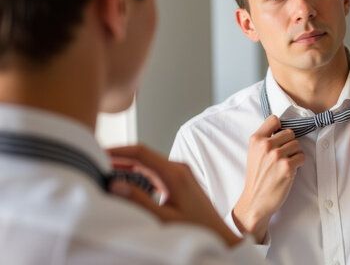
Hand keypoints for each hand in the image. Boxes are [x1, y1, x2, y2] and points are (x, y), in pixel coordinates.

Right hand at [106, 144, 241, 246]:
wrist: (218, 236)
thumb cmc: (196, 230)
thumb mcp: (164, 218)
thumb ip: (139, 201)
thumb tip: (115, 184)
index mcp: (175, 173)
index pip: (141, 152)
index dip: (118, 150)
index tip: (98, 151)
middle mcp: (178, 168)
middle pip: (143, 155)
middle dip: (119, 156)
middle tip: (95, 160)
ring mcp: (180, 174)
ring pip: (148, 163)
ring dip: (127, 165)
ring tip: (104, 169)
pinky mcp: (180, 181)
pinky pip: (154, 172)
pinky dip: (137, 173)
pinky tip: (124, 180)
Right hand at [233, 115, 304, 242]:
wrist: (255, 200)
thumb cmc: (256, 177)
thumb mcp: (253, 153)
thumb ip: (264, 140)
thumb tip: (282, 128)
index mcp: (256, 139)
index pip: (274, 119)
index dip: (279, 128)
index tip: (279, 136)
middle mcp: (265, 145)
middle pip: (290, 133)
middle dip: (289, 143)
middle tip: (282, 156)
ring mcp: (277, 156)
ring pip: (297, 145)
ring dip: (295, 154)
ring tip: (284, 164)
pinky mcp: (287, 167)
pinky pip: (302, 157)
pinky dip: (299, 164)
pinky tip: (289, 171)